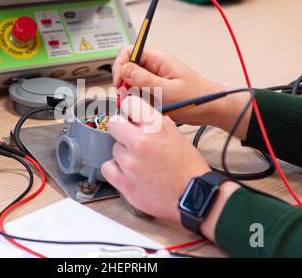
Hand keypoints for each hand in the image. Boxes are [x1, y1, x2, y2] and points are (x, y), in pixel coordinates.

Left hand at [101, 96, 209, 221]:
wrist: (194, 196)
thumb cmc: (189, 169)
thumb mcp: (178, 137)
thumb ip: (158, 124)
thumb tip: (143, 116)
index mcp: (156, 127)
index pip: (129, 104)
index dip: (129, 109)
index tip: (129, 115)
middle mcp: (140, 142)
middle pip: (114, 124)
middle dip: (121, 129)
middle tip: (130, 138)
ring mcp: (130, 163)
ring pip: (114, 148)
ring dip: (123, 153)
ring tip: (139, 162)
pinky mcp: (124, 182)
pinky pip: (107, 167)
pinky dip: (115, 169)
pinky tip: (128, 172)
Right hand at [112, 47, 250, 138]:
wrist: (211, 108)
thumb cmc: (197, 97)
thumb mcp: (168, 90)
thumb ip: (145, 79)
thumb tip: (124, 69)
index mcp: (158, 59)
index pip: (129, 52)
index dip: (120, 66)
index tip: (119, 83)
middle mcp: (154, 67)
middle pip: (127, 68)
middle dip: (125, 84)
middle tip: (128, 97)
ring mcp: (154, 79)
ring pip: (132, 83)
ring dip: (133, 94)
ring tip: (144, 104)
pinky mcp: (156, 90)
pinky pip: (140, 94)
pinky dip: (141, 101)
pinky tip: (151, 107)